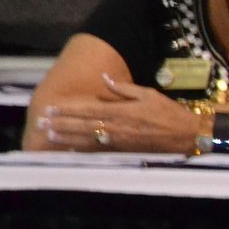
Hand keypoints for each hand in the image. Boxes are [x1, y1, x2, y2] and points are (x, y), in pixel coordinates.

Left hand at [36, 73, 194, 152]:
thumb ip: (124, 88)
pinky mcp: (123, 150)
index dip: (68, 109)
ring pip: (86, 138)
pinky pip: (98, 149)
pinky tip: (70, 148)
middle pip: (82, 125)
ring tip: (49, 134)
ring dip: (66, 136)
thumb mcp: (149, 94)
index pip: (88, 109)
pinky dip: (83, 149)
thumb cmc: (169, 112)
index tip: (51, 108)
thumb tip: (106, 78)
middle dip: (60, 123)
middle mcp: (117, 126)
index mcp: (122, 111)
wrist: (186, 134)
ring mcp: (118, 140)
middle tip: (41, 122)